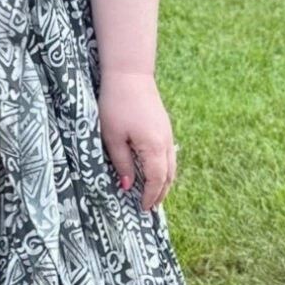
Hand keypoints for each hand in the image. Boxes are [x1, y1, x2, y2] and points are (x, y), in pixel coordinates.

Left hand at [98, 69, 176, 210]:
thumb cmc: (116, 105)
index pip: (156, 180)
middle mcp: (166, 143)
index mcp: (154, 148)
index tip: (143, 209)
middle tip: (150, 207)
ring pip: (171, 165)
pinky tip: (154, 170)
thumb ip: (122, 163)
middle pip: (168, 176)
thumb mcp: (112, 138)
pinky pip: (169, 154)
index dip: (150, 197)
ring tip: (153, 193)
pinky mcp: (164, 126)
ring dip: (164, 181)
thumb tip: (127, 186)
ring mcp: (167, 133)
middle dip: (160, 193)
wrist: (129, 75)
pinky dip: (164, 168)